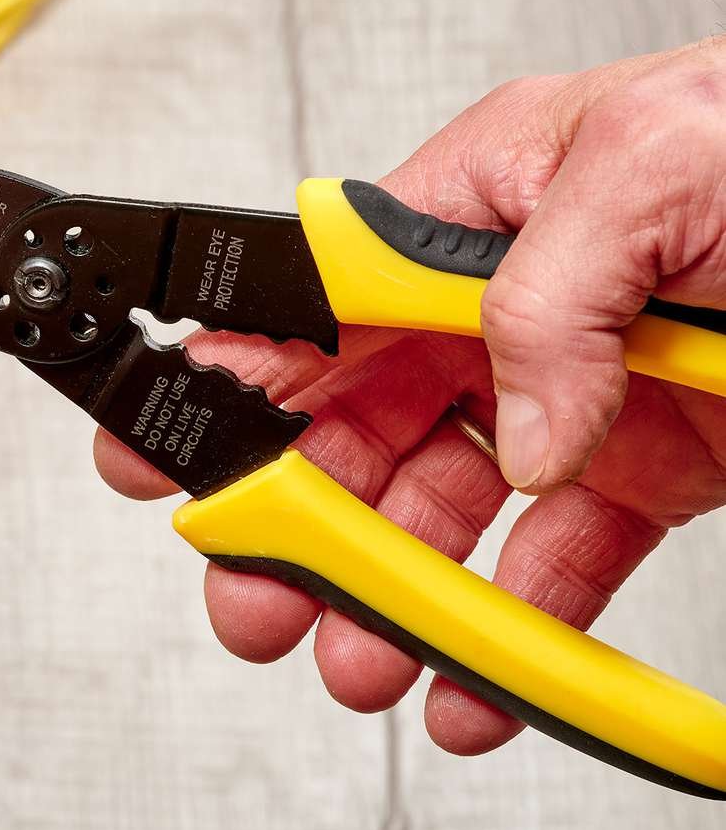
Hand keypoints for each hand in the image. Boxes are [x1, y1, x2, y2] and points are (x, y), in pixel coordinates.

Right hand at [95, 41, 725, 753]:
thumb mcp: (651, 156)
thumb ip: (543, 289)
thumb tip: (516, 433)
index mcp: (469, 210)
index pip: (316, 308)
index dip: (236, 384)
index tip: (178, 458)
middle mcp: (500, 309)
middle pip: (359, 429)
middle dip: (295, 519)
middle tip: (258, 591)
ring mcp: (567, 395)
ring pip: (442, 510)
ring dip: (390, 591)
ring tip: (356, 654)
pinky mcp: (643, 470)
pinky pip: (555, 562)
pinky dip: (514, 628)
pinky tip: (477, 672)